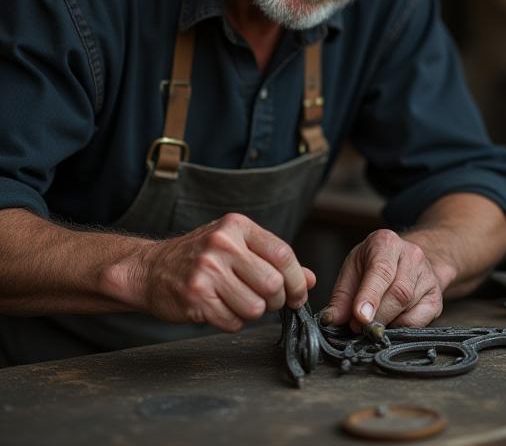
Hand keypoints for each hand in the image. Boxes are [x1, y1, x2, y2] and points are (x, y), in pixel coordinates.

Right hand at [114, 213, 314, 331]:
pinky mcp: (195, 297)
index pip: (283, 254)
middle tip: (264, 300)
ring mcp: (207, 270)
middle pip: (273, 285)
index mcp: (237, 226)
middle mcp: (222, 244)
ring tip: (235, 301)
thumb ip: (274, 260)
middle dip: (275, 301)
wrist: (151, 268)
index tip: (298, 295)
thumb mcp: (238, 246)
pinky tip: (218, 307)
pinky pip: (233, 322)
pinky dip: (231, 321)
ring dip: (251, 313)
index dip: (297, 280)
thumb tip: (310, 278)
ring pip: (255, 308)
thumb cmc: (201, 256)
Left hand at [322, 229, 443, 330]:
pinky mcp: (436, 298)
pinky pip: (420, 321)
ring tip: (372, 325)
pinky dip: (401, 328)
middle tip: (359, 328)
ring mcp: (427, 276)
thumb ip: (341, 296)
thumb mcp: (353, 270)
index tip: (360, 317)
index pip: (381, 270)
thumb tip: (331, 319)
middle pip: (398, 292)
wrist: (407, 260)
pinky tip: (390, 323)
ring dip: (387, 322)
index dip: (370, 296)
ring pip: (409, 307)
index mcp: (386, 243)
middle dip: (377, 315)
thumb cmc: (374, 264)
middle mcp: (411, 255)